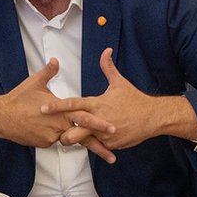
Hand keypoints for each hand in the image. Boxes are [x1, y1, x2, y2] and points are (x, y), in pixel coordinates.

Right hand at [0, 58, 117, 156]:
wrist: (1, 117)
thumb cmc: (18, 99)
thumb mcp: (35, 82)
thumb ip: (48, 72)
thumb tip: (56, 60)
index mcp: (60, 110)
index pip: (84, 117)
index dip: (99, 123)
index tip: (113, 128)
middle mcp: (58, 126)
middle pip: (81, 136)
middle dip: (98, 145)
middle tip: (112, 155)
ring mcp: (50, 137)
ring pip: (66, 138)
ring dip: (74, 140)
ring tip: (94, 151)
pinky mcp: (43, 144)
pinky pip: (54, 141)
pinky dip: (55, 137)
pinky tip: (48, 132)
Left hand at [41, 48, 196, 158]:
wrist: (153, 118)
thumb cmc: (135, 100)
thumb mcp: (120, 83)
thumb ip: (108, 68)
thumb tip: (106, 50)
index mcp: (97, 104)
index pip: (73, 104)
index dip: (57, 106)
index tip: (43, 108)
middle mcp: (98, 120)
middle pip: (74, 131)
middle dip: (63, 134)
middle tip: (55, 134)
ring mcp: (104, 134)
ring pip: (85, 140)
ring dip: (79, 140)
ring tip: (72, 139)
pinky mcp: (111, 144)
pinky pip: (98, 145)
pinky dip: (95, 143)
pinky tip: (94, 141)